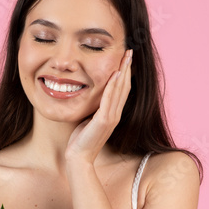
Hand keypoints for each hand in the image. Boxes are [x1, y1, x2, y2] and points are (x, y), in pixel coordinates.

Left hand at [65, 49, 132, 164]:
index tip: (125, 58)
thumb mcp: (88, 120)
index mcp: (112, 113)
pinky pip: (109, 99)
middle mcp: (115, 114)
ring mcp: (111, 117)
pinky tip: (115, 73)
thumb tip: (90, 96)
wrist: (79, 158)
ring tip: (126, 57)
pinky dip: (113, 85)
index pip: (121, 89)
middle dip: (127, 68)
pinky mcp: (104, 121)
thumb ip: (93, 108)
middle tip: (129, 51)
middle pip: (125, 86)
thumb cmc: (80, 141)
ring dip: (123, 72)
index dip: (125, 73)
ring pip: (120, 90)